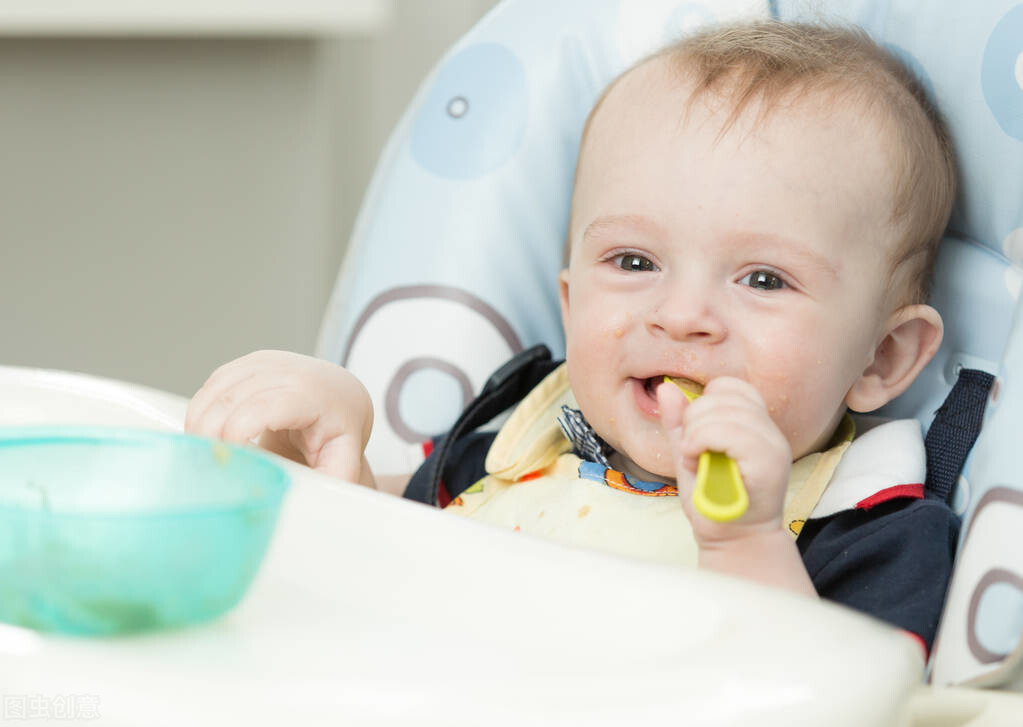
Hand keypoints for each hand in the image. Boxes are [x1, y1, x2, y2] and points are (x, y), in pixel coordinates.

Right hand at [185, 350, 373, 483]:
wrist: (342, 396)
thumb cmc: (341, 430)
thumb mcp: (344, 461)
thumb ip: (328, 483)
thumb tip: (311, 507)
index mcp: (310, 395)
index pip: (259, 409)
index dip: (234, 436)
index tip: (228, 466)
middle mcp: (286, 370)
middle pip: (229, 401)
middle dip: (210, 437)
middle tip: (209, 470)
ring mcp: (264, 362)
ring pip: (214, 391)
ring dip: (200, 425)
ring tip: (206, 456)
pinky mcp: (248, 362)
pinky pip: (212, 386)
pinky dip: (202, 412)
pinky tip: (209, 436)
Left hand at [657, 377, 791, 544]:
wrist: (732, 542)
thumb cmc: (712, 501)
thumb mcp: (689, 454)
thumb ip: (679, 423)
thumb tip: (667, 388)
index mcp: (754, 425)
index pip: (730, 386)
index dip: (704, 403)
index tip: (693, 435)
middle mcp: (769, 431)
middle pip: (723, 395)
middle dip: (694, 420)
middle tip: (691, 452)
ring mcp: (773, 445)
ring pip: (724, 412)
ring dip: (696, 435)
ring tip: (694, 459)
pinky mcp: (769, 463)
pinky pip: (731, 433)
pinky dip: (703, 441)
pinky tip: (696, 459)